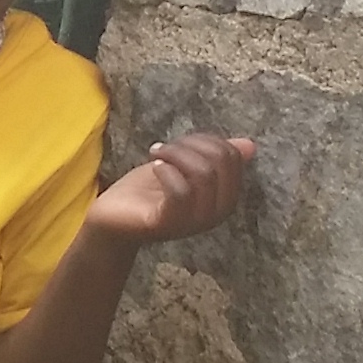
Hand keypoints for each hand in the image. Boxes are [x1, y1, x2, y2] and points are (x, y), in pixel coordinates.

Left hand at [89, 132, 255, 244]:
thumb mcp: (183, 166)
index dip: (207, 140)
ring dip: (176, 154)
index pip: (232, 157)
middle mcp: (216, 213)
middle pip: (221, 162)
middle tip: (166, 148)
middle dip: (191, 144)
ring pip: (204, 174)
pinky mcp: (169, 223)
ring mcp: (194, 221)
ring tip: (157, 154)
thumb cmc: (148, 191)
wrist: (113, 218)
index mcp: (224, 197)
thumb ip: (213, 157)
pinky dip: (168, 172)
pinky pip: (181, 192)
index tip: (182, 142)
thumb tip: (249, 145)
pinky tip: (155, 168)